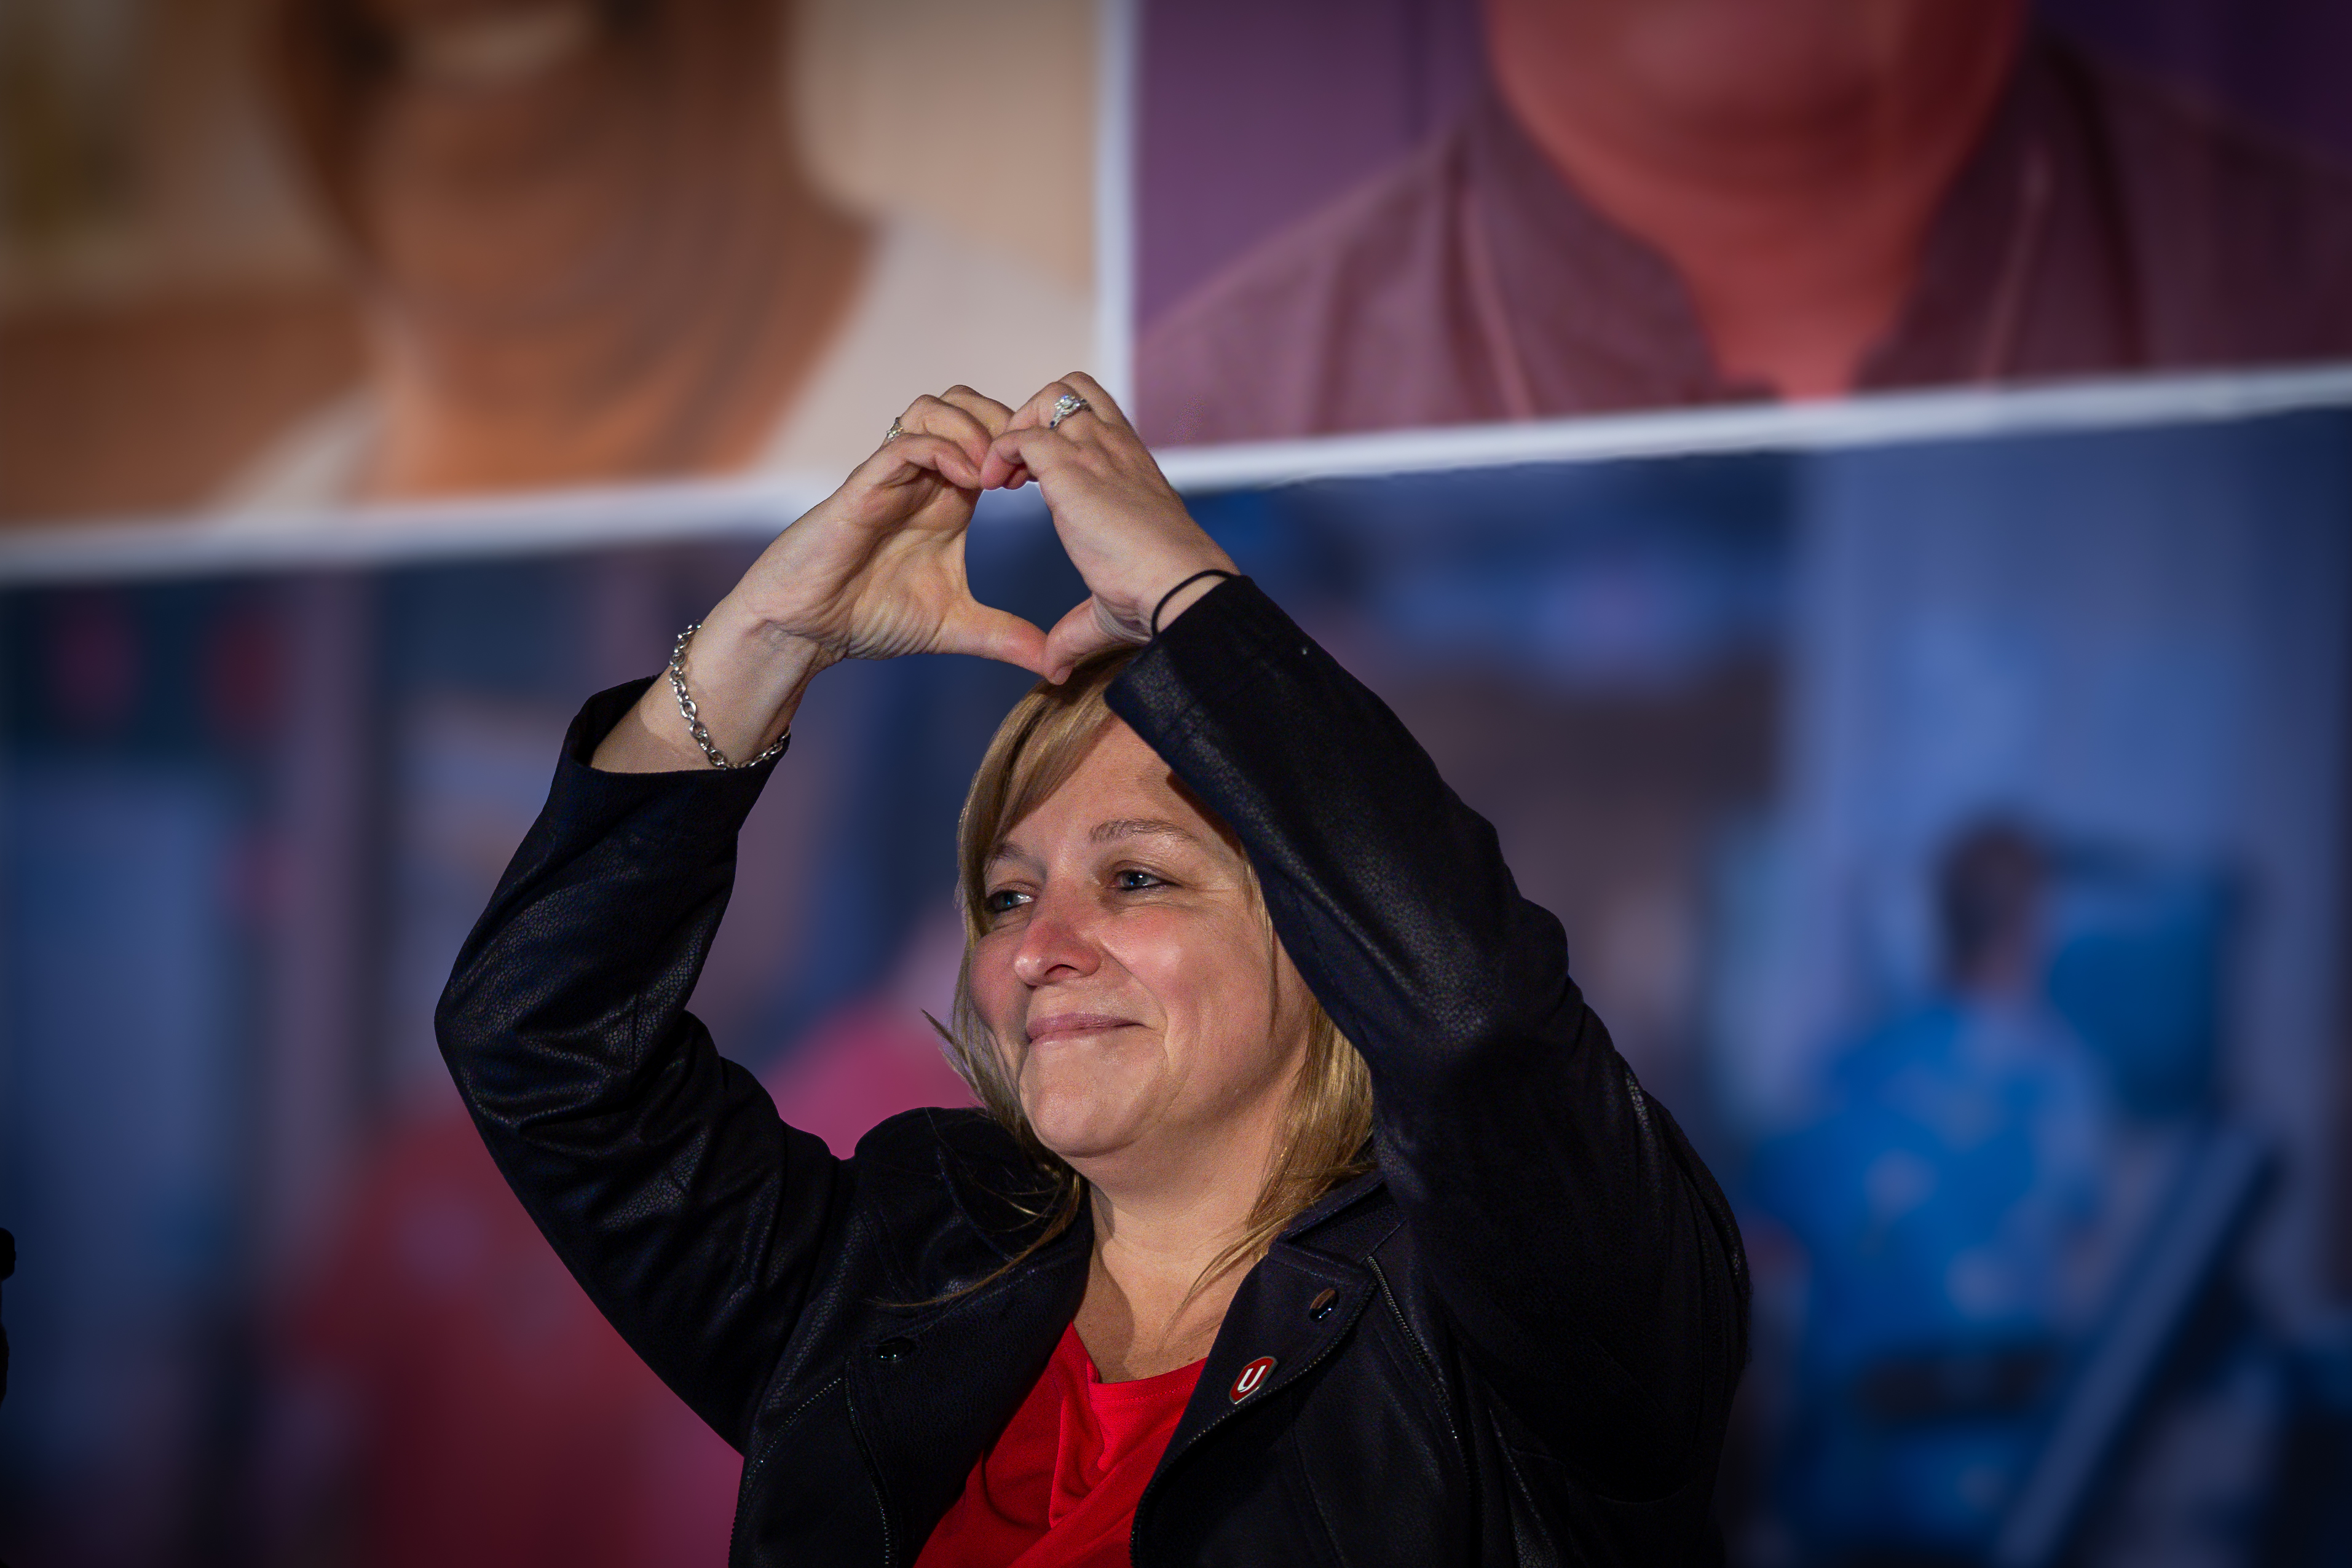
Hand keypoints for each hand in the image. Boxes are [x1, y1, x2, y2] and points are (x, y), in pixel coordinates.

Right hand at [732, 386, 1047, 668]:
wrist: (808, 631)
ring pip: (932, 409)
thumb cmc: (870, 617)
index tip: (1050, 482)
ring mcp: (892, 477)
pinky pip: (903, 444)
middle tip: (1025, 464)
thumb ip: (1005, 637)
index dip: (1025, 446)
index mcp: (949, 499)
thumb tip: (1054, 666)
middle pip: (965, 404)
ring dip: (972, 427)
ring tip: (995, 471)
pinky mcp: (863, 487)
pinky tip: (968, 481)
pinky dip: (941, 448)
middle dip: (1002, 421)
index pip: (991, 437)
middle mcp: (922, 478)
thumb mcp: (956, 627)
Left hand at [981, 373, 1235, 682]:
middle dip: (1033, 417)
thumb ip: (1076, 630)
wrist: (1179, 585)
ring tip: (1000, 478)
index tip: (1030, 480)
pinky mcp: (1071, 465)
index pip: (1092, 415)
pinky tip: (992, 488)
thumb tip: (1054, 668)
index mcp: (1132, 467)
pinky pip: (1019, 435)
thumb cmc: (1157, 597)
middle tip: (1013, 470)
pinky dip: (997, 453)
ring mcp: (1095, 451)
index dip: (1055, 435)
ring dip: (1014, 430)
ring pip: (1045, 400)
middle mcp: (1116, 447)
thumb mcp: (1109, 606)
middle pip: (1068, 389)